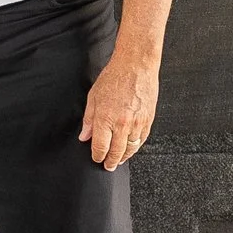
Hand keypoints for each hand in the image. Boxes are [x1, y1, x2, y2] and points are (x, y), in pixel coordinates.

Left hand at [79, 54, 157, 169]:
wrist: (136, 67)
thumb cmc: (114, 78)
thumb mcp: (93, 97)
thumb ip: (89, 120)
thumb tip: (85, 136)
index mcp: (105, 118)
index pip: (100, 146)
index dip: (97, 156)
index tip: (96, 158)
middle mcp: (122, 124)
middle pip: (116, 151)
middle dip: (110, 161)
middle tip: (107, 166)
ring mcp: (137, 123)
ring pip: (130, 148)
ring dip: (124, 157)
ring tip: (118, 160)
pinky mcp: (148, 120)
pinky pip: (142, 139)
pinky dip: (135, 147)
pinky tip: (131, 149)